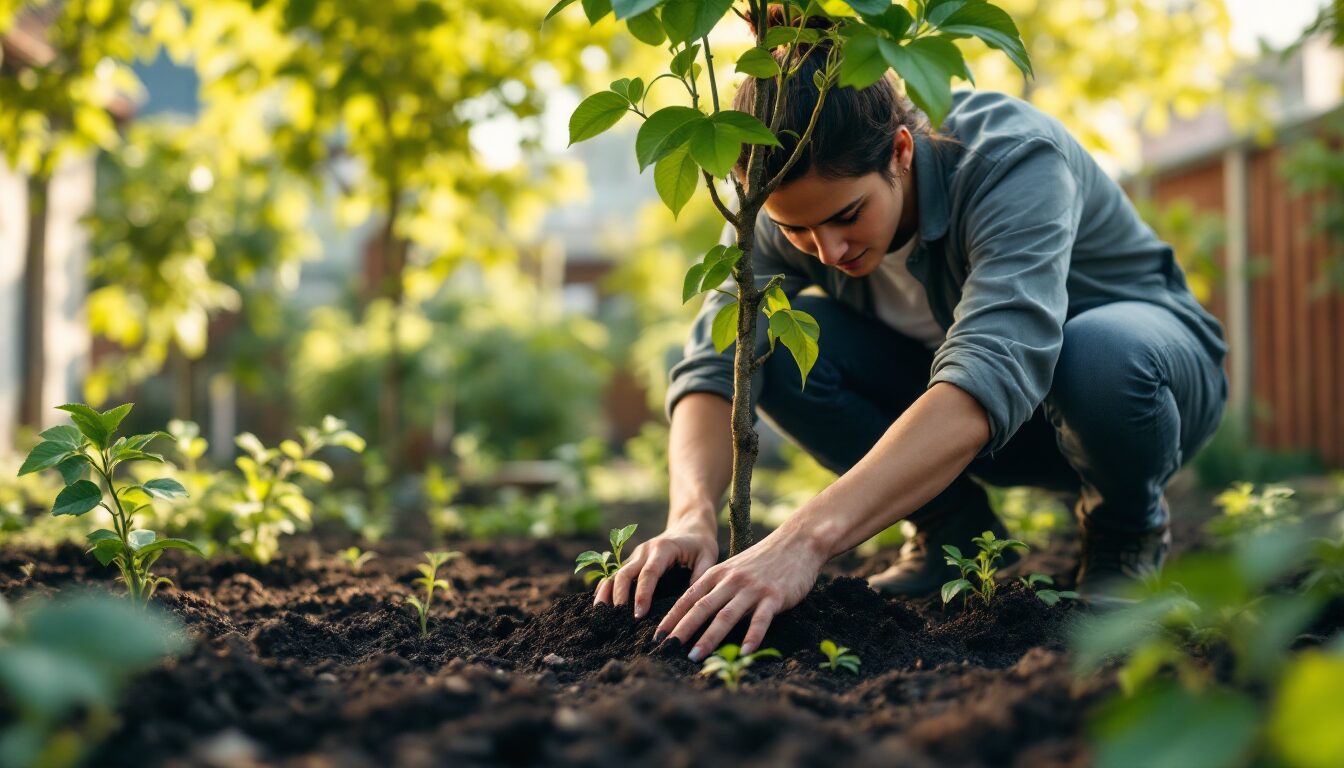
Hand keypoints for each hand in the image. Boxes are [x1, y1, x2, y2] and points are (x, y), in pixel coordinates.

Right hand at [594, 519, 717, 619]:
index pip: (649, 573)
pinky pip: (614, 575)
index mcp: (663, 548)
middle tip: (618, 619)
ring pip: (615, 573)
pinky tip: (599, 605)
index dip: (642, 594)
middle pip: (625, 573)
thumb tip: (693, 601)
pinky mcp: (632, 561)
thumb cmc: (700, 544)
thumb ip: (702, 575)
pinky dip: (605, 589)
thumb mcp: (708, 556)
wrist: (689, 526)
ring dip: (607, 593)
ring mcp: (635, 555)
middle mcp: (645, 550)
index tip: (639, 614)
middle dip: (620, 596)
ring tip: (600, 614)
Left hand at [654, 527, 824, 660]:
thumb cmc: (764, 560)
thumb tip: (697, 615)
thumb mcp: (735, 569)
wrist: (797, 542)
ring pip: (726, 616)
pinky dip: (752, 637)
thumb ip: (718, 588)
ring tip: (695, 657)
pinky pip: (760, 620)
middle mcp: (731, 581)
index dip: (672, 617)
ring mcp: (752, 589)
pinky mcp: (774, 597)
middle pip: (702, 608)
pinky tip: (744, 653)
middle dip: (682, 629)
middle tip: (666, 649)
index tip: (657, 636)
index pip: (689, 598)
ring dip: (709, 638)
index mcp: (719, 574)